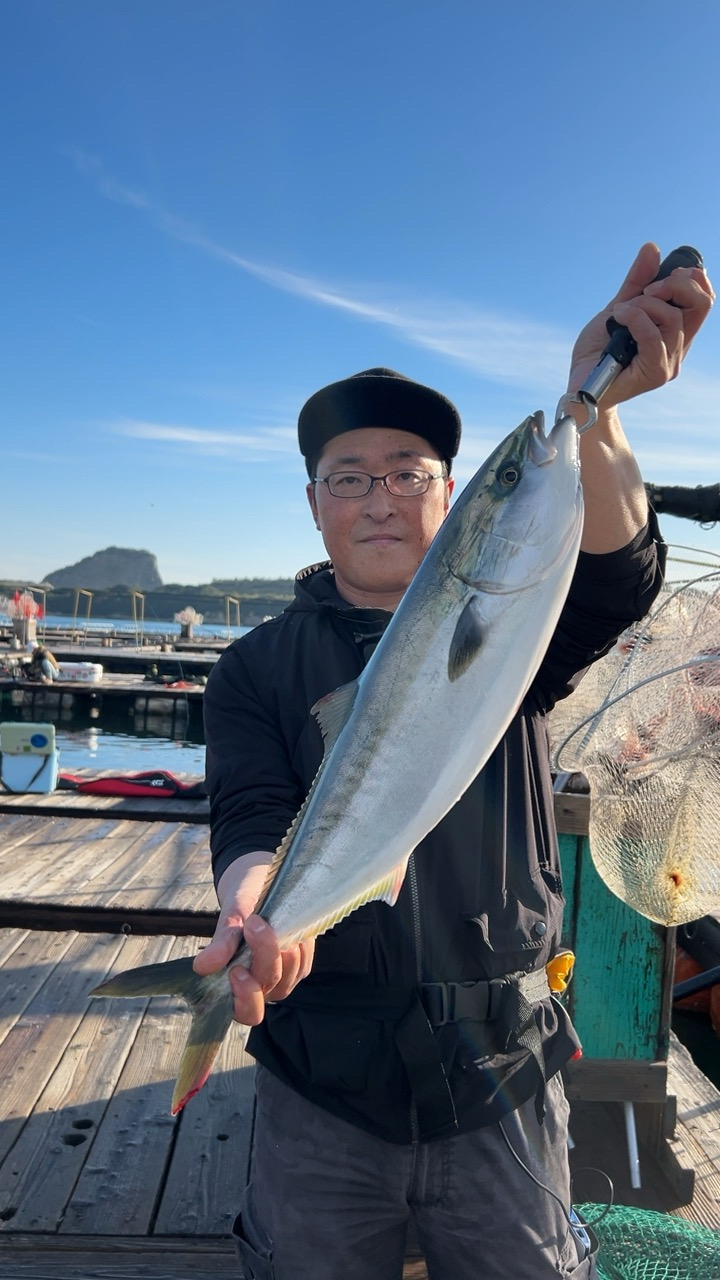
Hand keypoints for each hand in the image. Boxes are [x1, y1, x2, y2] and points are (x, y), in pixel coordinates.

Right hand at [192, 852, 314, 1024]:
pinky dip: (297, 943)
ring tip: (266, 919)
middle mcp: (261, 987)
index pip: (246, 1012)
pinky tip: (286, 925)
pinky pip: (304, 962)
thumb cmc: (241, 903)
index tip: (236, 970)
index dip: (245, 998)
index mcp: (235, 985)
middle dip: (264, 958)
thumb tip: (202, 967)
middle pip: (268, 988)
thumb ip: (221, 942)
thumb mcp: (230, 917)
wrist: (259, 882)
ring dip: (281, 947)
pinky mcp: (301, 964)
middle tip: (254, 926)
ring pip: (289, 975)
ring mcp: (283, 977)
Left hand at [568, 242, 713, 406]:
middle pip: (701, 303)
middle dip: (674, 284)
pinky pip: (653, 336)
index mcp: (675, 332)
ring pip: (672, 317)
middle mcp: (678, 348)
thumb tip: (652, 248)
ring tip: (619, 314)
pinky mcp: (655, 374)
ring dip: (642, 305)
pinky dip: (635, 319)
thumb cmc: (598, 351)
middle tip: (646, 290)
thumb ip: (637, 283)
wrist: (578, 382)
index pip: (704, 300)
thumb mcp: (618, 308)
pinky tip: (618, 320)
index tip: (666, 273)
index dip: (692, 278)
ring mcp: (669, 363)